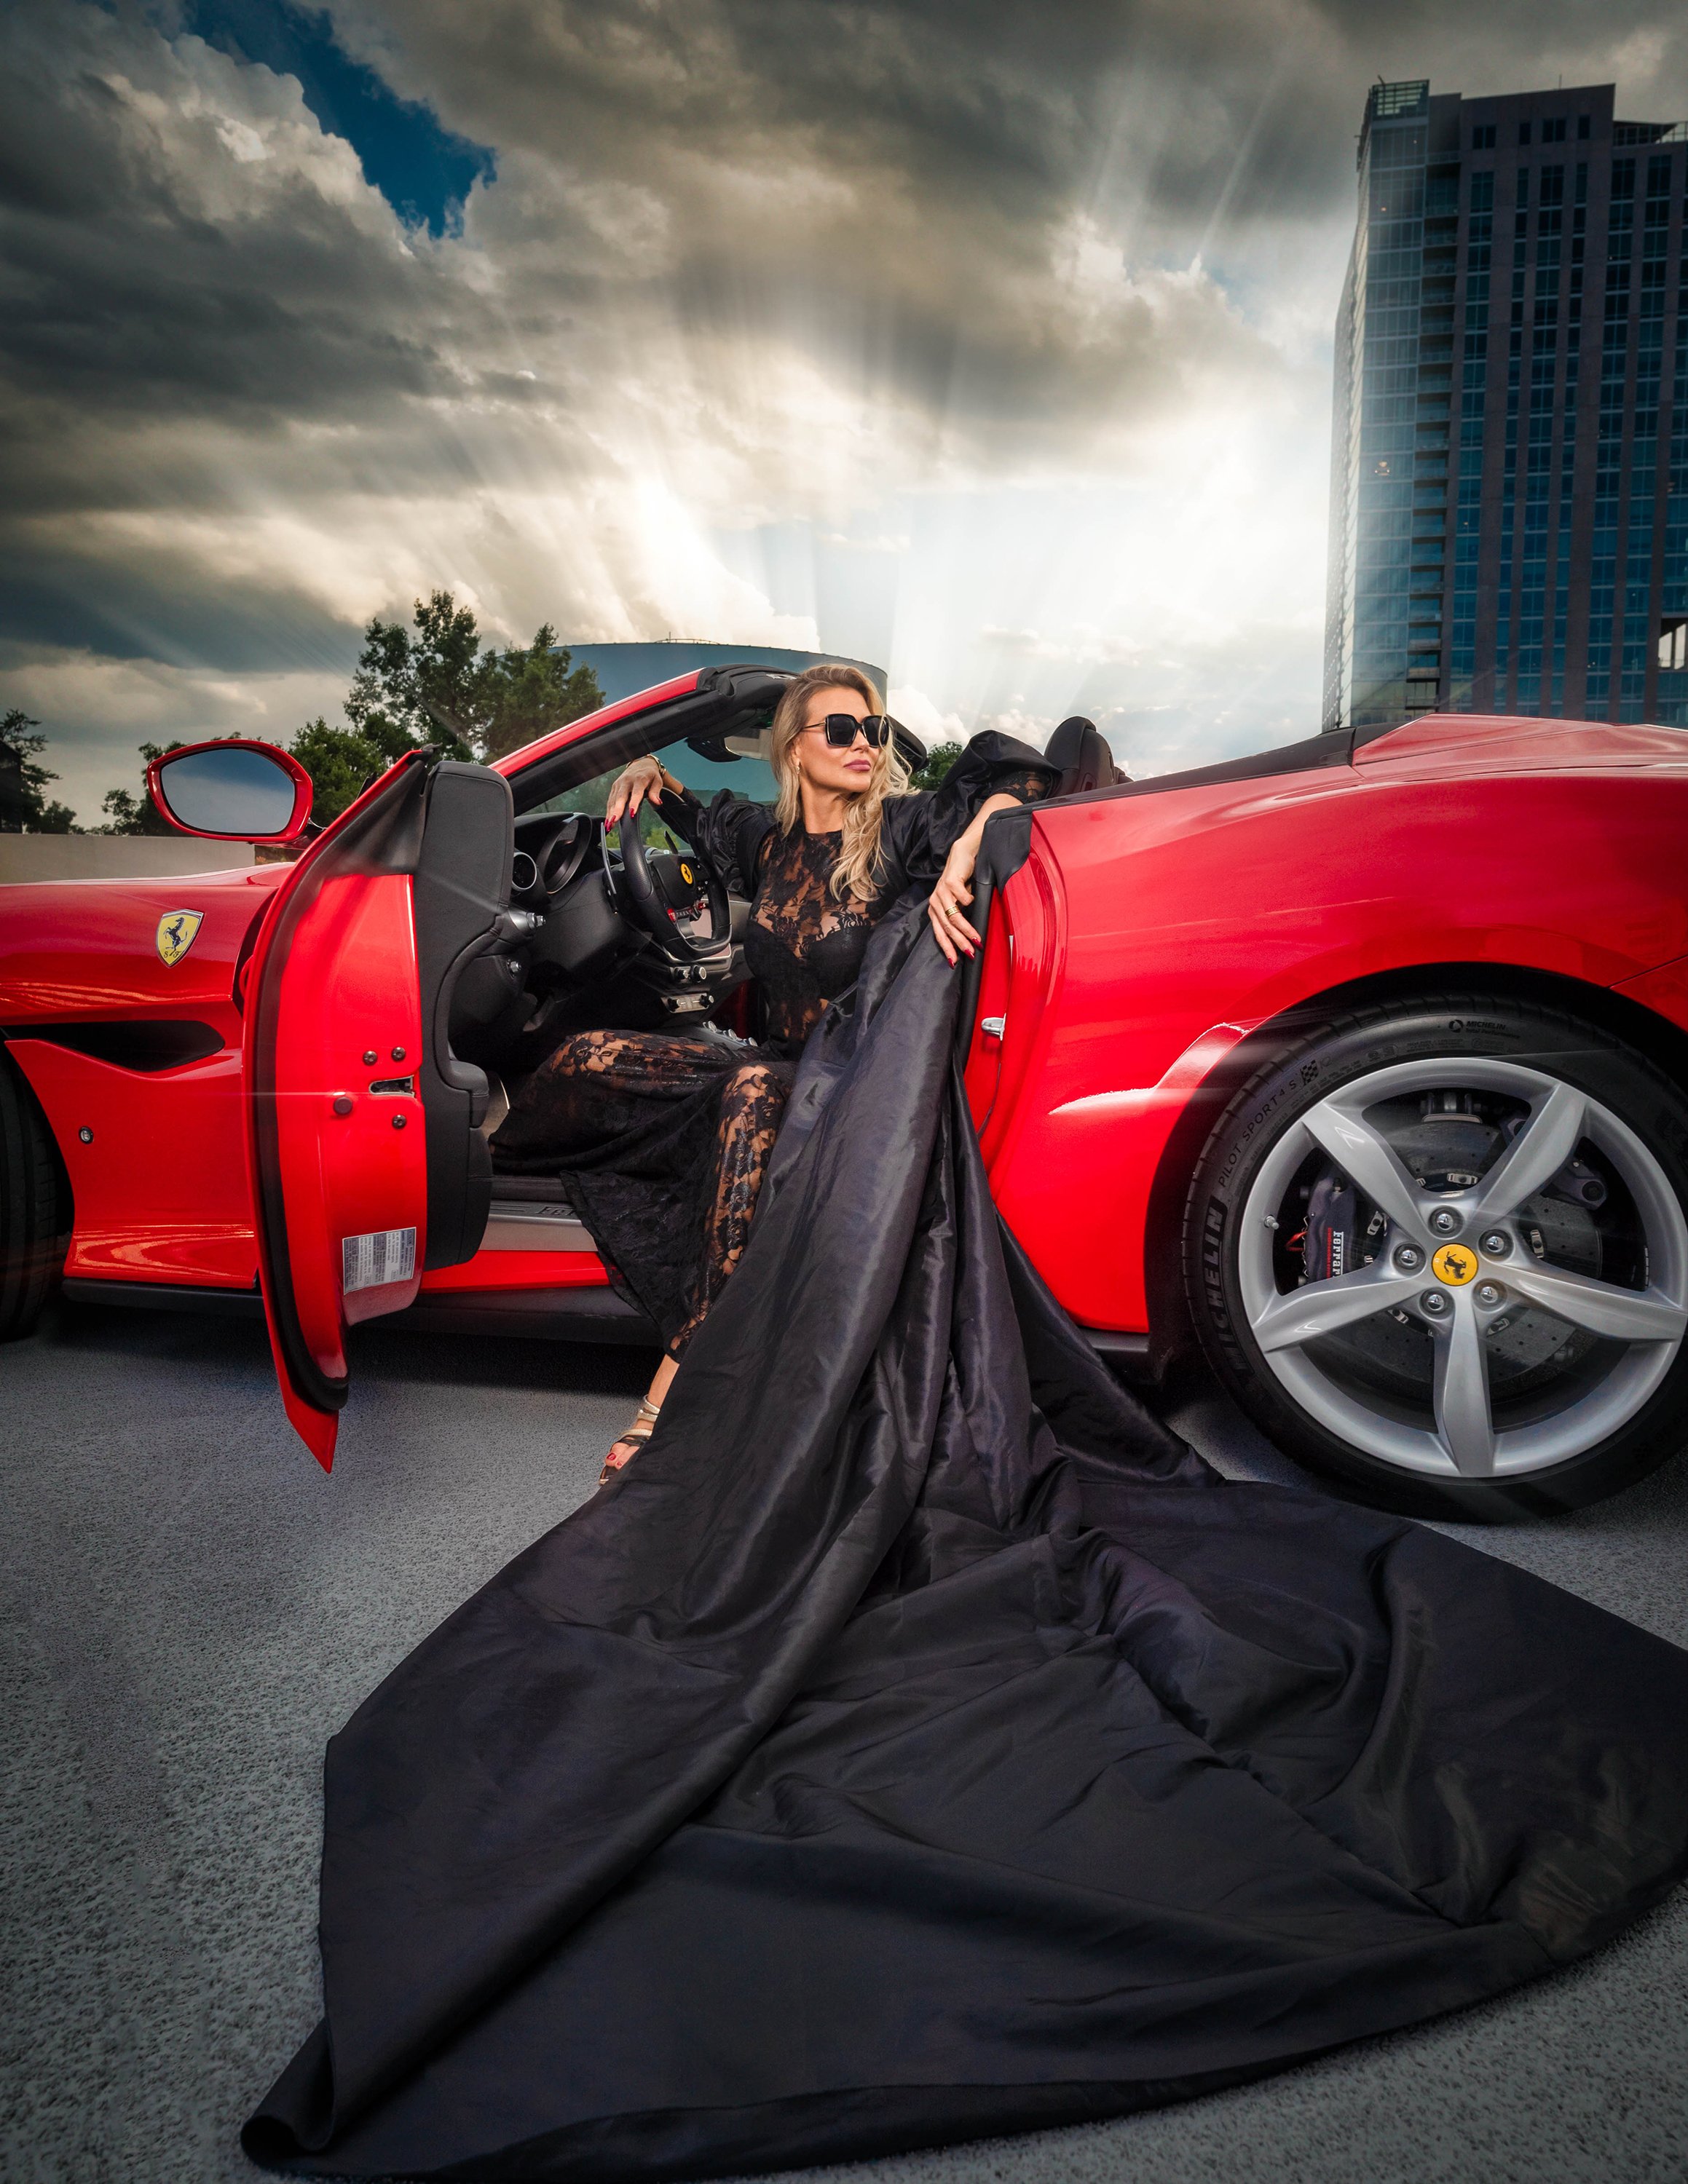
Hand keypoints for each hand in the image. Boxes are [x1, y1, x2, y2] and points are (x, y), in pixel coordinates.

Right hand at [605, 756, 662, 825]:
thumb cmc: (650, 775)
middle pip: (620, 796)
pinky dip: (608, 811)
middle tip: (614, 820)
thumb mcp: (657, 781)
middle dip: (617, 809)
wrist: (641, 764)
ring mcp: (619, 784)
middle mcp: (626, 781)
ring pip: (613, 799)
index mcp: (639, 779)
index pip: (636, 792)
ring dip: (610, 812)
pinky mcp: (614, 788)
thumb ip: (656, 792)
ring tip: (609, 824)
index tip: (631, 813)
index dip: (633, 803)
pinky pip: (610, 800)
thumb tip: (658, 802)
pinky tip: (608, 820)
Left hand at [927, 835, 981, 965]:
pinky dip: (970, 902)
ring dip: (966, 929)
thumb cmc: (963, 880)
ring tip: (977, 938)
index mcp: (935, 909)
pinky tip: (975, 902)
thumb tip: (970, 939)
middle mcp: (935, 902)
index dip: (947, 948)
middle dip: (960, 942)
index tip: (954, 962)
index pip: (939, 933)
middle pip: (947, 927)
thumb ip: (960, 917)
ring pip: (953, 916)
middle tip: (971, 953)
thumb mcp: (959, 902)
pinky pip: (962, 898)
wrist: (963, 854)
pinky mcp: (950, 882)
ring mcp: (941, 892)